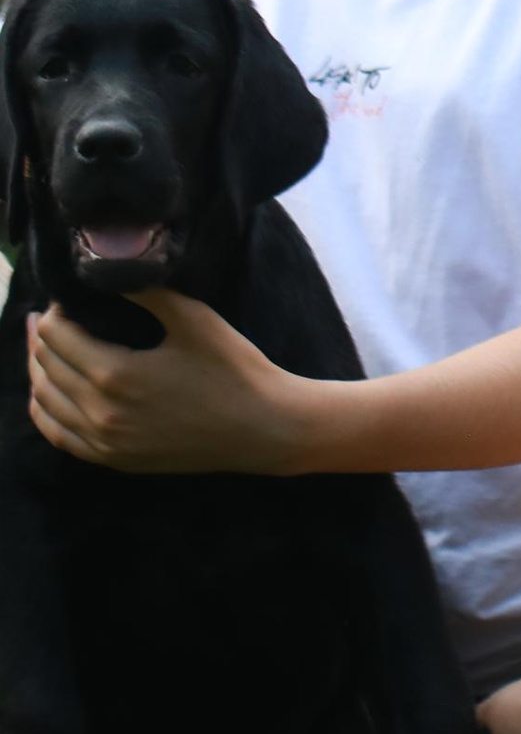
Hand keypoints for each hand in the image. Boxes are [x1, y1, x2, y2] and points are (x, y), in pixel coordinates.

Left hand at [27, 294, 314, 474]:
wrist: (267, 429)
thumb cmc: (237, 371)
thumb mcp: (196, 320)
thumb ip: (147, 293)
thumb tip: (109, 273)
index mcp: (116, 374)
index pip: (57, 336)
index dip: (56, 312)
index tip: (67, 301)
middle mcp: (101, 412)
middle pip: (45, 367)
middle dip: (42, 338)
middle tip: (50, 318)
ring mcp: (106, 442)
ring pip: (45, 402)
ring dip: (39, 372)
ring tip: (46, 350)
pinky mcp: (116, 460)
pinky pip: (59, 436)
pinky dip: (46, 412)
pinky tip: (49, 395)